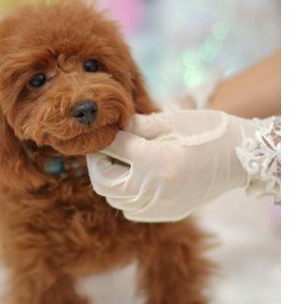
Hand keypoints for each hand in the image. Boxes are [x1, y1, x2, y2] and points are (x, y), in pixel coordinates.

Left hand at [87, 110, 254, 221]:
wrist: (239, 157)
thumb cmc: (205, 131)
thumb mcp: (169, 121)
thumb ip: (134, 125)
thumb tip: (107, 128)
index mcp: (157, 161)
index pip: (113, 149)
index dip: (104, 137)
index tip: (101, 131)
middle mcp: (156, 190)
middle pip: (104, 184)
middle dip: (97, 164)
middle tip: (102, 149)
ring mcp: (161, 207)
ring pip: (114, 200)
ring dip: (109, 181)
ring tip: (118, 162)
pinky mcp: (167, 214)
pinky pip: (131, 210)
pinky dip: (125, 196)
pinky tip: (134, 178)